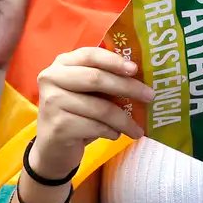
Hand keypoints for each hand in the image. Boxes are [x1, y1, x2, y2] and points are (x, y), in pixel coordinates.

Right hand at [31, 47, 153, 179]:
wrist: (53, 148)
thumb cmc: (76, 114)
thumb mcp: (88, 93)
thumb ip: (105, 80)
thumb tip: (142, 78)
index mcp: (62, 64)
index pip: (89, 55)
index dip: (113, 60)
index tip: (135, 69)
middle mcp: (52, 78)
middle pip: (96, 79)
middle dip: (127, 87)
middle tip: (150, 96)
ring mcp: (52, 102)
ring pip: (99, 108)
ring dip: (124, 120)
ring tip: (138, 129)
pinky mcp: (58, 126)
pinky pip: (95, 126)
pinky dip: (111, 131)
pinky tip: (115, 134)